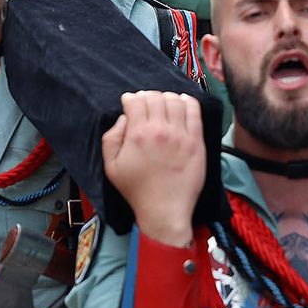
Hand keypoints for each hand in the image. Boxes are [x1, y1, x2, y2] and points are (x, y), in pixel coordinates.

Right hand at [101, 91, 205, 247]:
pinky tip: (182, 103)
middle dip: (147, 97)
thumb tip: (123, 118)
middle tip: (146, 105)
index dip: (131, 99)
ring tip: (163, 105)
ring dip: (166, 98)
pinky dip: (187, 102)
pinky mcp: (196, 142)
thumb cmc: (137, 190)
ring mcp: (180, 135)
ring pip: (174, 100)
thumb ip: (111, 138)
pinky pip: (194, 111)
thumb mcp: (111, 167)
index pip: (136, 100)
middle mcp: (160, 130)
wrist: (164, 210)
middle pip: (154, 97)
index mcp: (138, 134)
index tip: (130, 104)